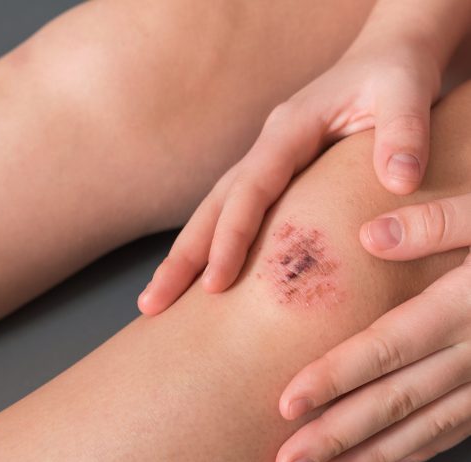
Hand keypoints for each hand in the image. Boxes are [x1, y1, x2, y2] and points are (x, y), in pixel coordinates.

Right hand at [138, 38, 441, 314]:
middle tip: (152, 304)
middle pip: (213, 205)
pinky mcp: (275, 176)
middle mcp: (267, 147)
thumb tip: (399, 182)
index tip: (214, 286)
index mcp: (289, 130)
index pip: (250, 190)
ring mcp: (266, 162)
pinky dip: (212, 244)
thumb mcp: (407, 92)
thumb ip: (403, 134)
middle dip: (181, 256)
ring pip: (214, 211)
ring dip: (185, 255)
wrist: (384, 58)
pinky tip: (202, 273)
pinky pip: (235, 212)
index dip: (230, 237)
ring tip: (158, 299)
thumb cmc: (394, 75)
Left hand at [275, 193, 470, 461]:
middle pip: (394, 399)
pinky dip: (425, 446)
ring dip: (374, 453)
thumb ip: (437, 224)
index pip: (383, 349)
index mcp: (460, 308)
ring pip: (424, 424)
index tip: (288, 405)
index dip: (333, 379)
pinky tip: (396, 460)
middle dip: (337, 436)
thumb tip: (370, 236)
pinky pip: (462, 425)